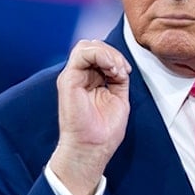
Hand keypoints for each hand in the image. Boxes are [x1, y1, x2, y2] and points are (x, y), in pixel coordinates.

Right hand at [47, 39, 131, 194]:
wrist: (93, 148)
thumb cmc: (104, 130)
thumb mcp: (118, 97)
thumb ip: (117, 78)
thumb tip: (121, 65)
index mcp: (89, 80)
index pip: (100, 53)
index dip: (116, 57)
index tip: (126, 72)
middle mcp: (79, 76)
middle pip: (93, 46)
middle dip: (113, 53)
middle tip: (122, 71)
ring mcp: (72, 76)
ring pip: (87, 45)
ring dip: (108, 54)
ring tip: (116, 70)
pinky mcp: (68, 79)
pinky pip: (82, 53)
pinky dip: (100, 55)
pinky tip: (111, 69)